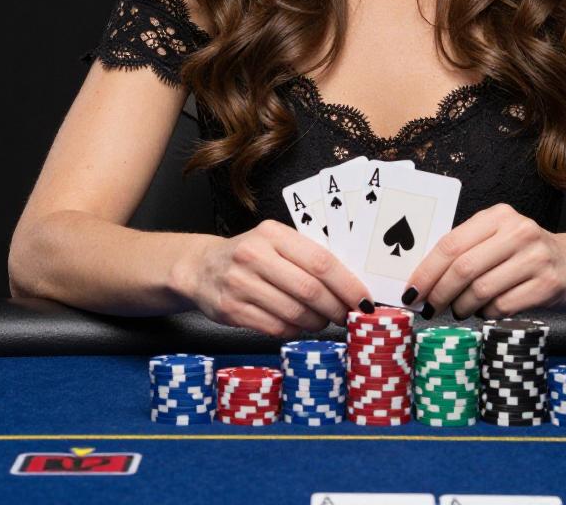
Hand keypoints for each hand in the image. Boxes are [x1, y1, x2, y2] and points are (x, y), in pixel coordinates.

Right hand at [179, 220, 372, 337]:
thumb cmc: (251, 254)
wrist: (202, 267)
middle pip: (310, 290)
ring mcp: (241, 284)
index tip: (363, 300)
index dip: (347, 284)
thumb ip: (306, 256)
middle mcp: (255, 256)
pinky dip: (294, 330)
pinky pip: (275, 327)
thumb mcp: (276, 241)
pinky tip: (298, 325)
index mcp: (273, 233)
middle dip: (336, 308)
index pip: (321, 261)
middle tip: (347, 316)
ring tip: (322, 320)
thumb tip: (350, 284)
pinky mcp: (232, 310)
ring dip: (316, 322)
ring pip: (294, 312)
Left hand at [403, 203, 565, 319]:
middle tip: (429, 307)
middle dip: (440, 292)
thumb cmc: (524, 252)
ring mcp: (535, 259)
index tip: (411, 290)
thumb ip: (466, 247)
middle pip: (464, 268)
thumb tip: (422, 276)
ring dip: (462, 306)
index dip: (427, 270)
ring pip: (481, 290)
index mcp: (498, 216)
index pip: (451, 243)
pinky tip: (484, 311)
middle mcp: (518, 232)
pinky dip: (486, 313)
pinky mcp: (547, 285)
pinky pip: (503, 306)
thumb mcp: (497, 236)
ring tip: (458, 309)